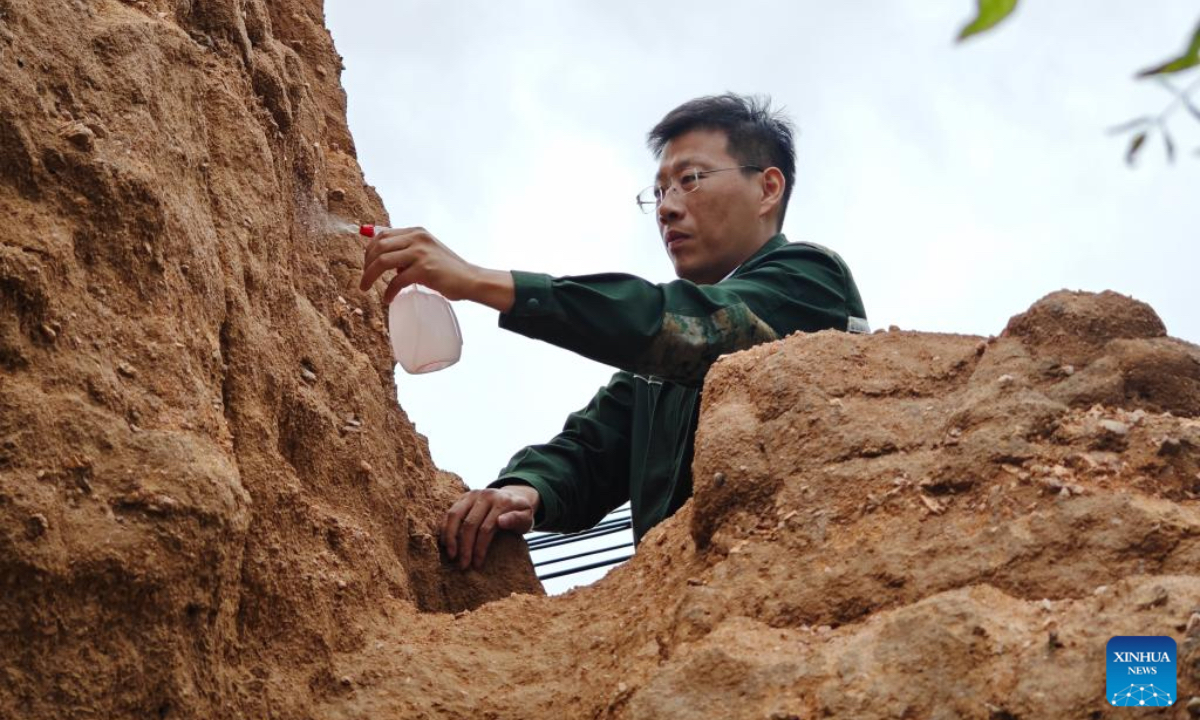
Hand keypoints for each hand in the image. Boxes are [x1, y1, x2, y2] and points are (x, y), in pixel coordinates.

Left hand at [359, 226, 479, 303]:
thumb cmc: (447, 270)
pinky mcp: (424, 269)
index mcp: (416, 232)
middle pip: (379, 246)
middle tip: (364, 279)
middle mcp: (417, 238)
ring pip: (383, 261)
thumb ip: (408, 251)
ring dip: (369, 276)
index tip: (366, 264)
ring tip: (365, 287)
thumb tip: (383, 259)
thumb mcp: (427, 251)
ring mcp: (421, 253)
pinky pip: (397, 280)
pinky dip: (389, 291)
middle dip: (366, 264)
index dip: (369, 250)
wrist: (469, 279)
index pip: (383, 235)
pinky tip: (388, 299)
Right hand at [441, 485, 538, 570]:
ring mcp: (473, 494)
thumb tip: (501, 521)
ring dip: (451, 537)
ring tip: (451, 556)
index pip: (487, 528)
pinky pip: (450, 512)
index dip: (480, 548)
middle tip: (463, 565)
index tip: (477, 564)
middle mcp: (485, 495)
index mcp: (502, 502)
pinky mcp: (463, 497)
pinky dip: (445, 528)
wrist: (514, 496)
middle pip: (470, 524)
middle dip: (465, 547)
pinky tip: (445, 543)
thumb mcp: (526, 518)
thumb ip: (517, 519)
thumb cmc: (520, 513)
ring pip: (455, 516)